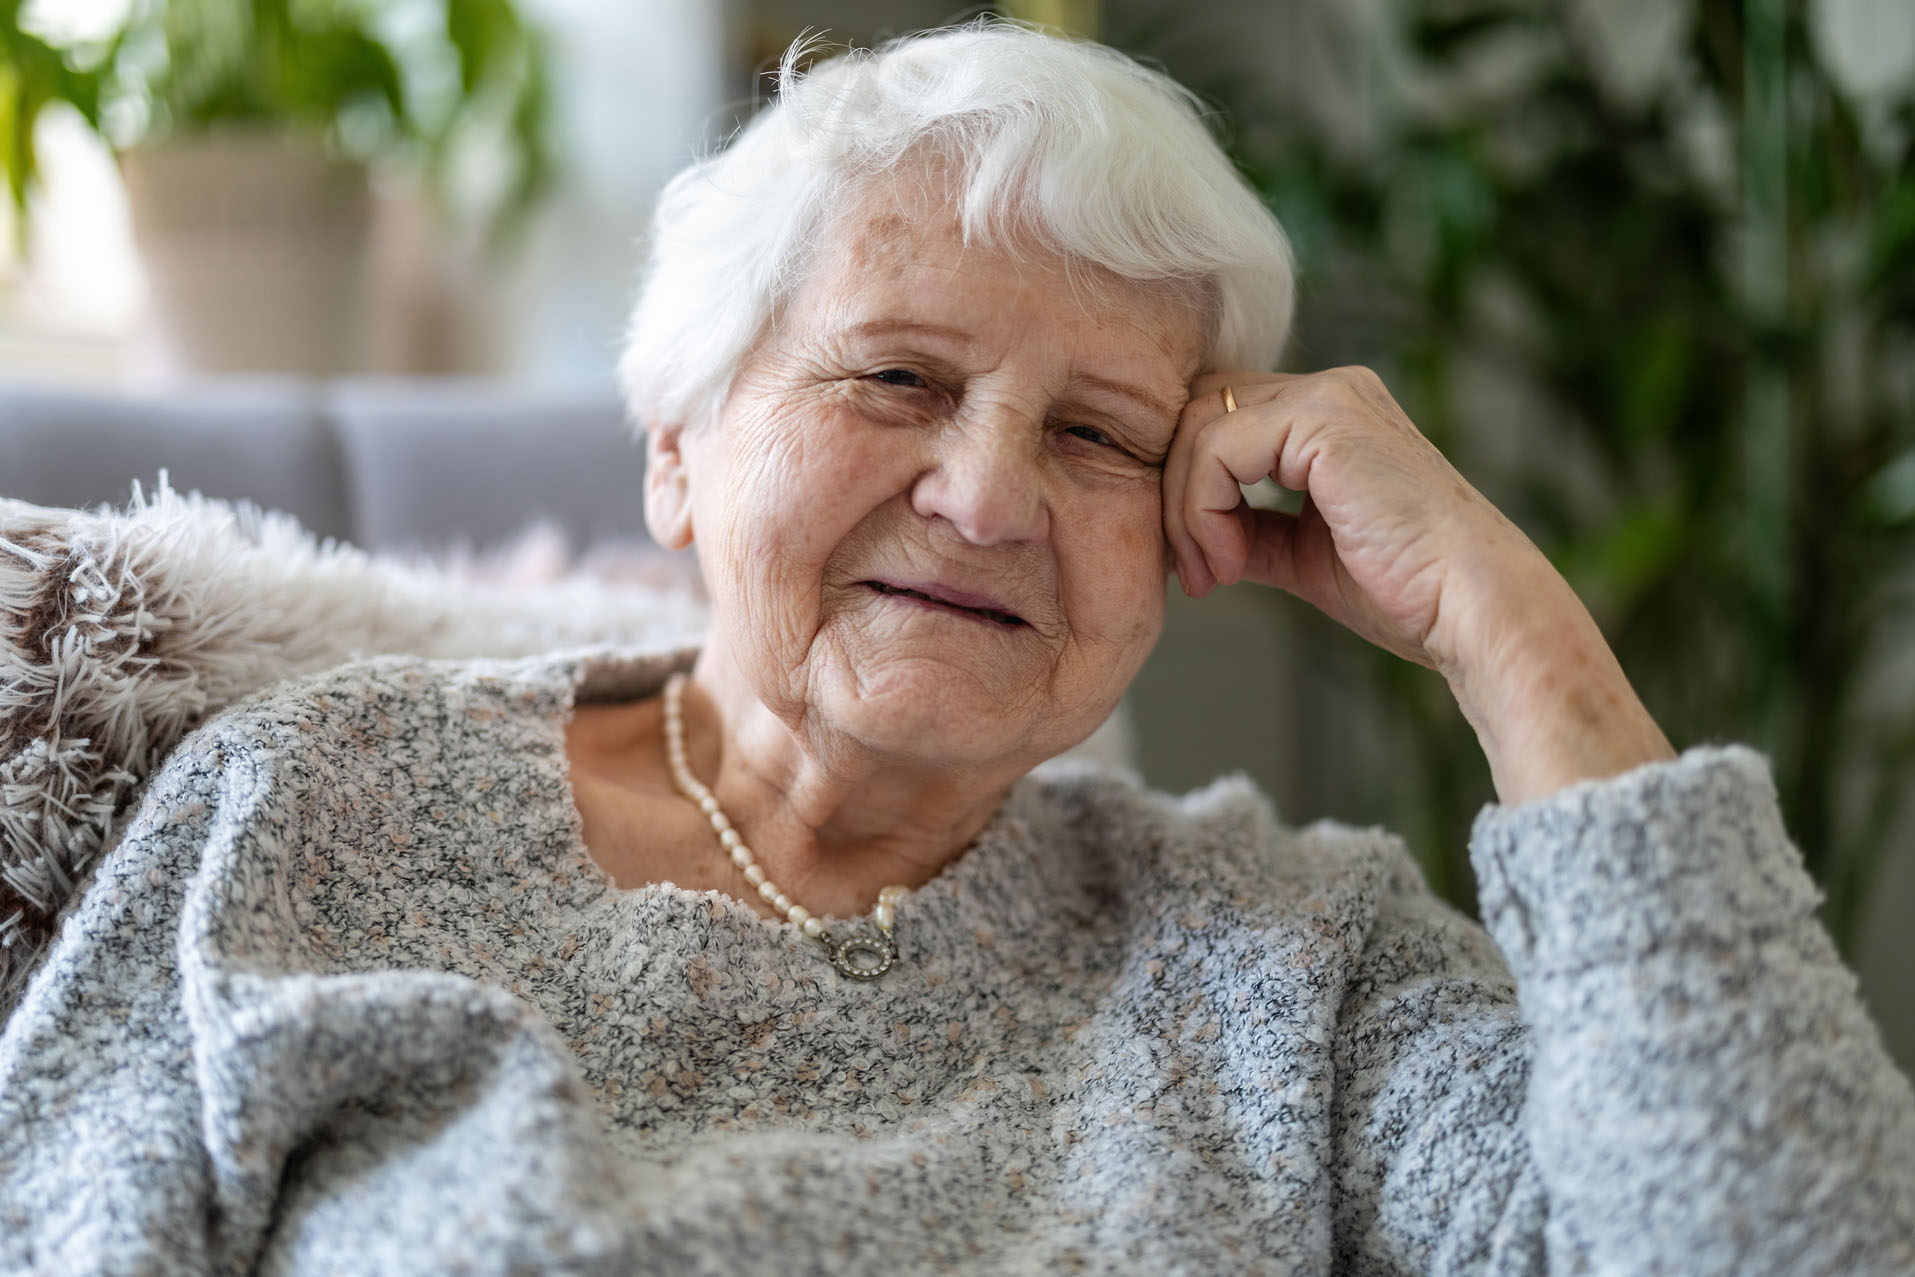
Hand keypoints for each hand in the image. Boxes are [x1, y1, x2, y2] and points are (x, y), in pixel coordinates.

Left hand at [1162, 366, 1674, 803]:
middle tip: (1195, 573)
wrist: (1471, 609)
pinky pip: (1216, 448)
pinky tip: (1231, 563)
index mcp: (1329, 414)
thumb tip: (1191, 534)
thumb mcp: (1303, 555)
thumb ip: (1248, 529)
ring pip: (1197, 427)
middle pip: (1197, 412)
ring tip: (1215, 574)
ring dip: (1186, 511)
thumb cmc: (1406, 593)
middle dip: (1174, 495)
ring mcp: (1329, 396)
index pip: (1217, 420)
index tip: (1200, 568)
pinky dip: (1202, 510)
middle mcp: (1330, 389)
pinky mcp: (1324, 419)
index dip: (1187, 490)